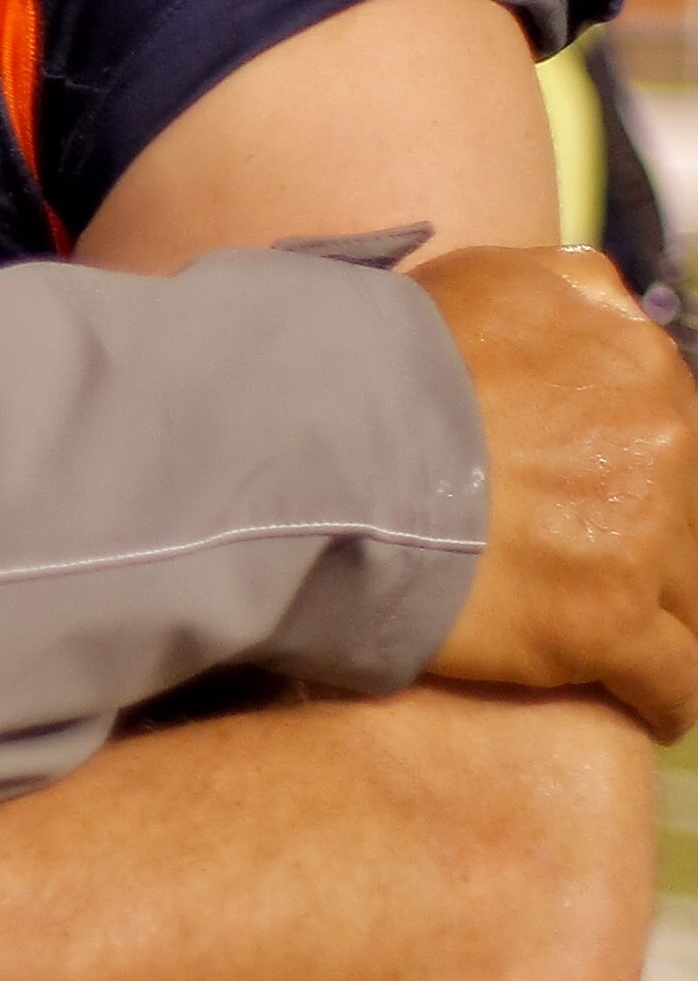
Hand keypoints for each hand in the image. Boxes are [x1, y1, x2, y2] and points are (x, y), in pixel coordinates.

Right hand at [418, 246, 697, 738]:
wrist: (319, 441)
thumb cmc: (371, 358)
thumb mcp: (474, 279)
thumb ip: (556, 287)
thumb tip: (599, 294)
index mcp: (626, 349)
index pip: (665, 413)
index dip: (623, 457)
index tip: (584, 482)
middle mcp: (658, 431)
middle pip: (687, 503)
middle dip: (648, 530)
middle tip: (580, 551)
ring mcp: (646, 531)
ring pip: (693, 589)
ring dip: (657, 609)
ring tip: (611, 631)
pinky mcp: (612, 621)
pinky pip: (679, 678)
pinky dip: (662, 696)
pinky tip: (640, 702)